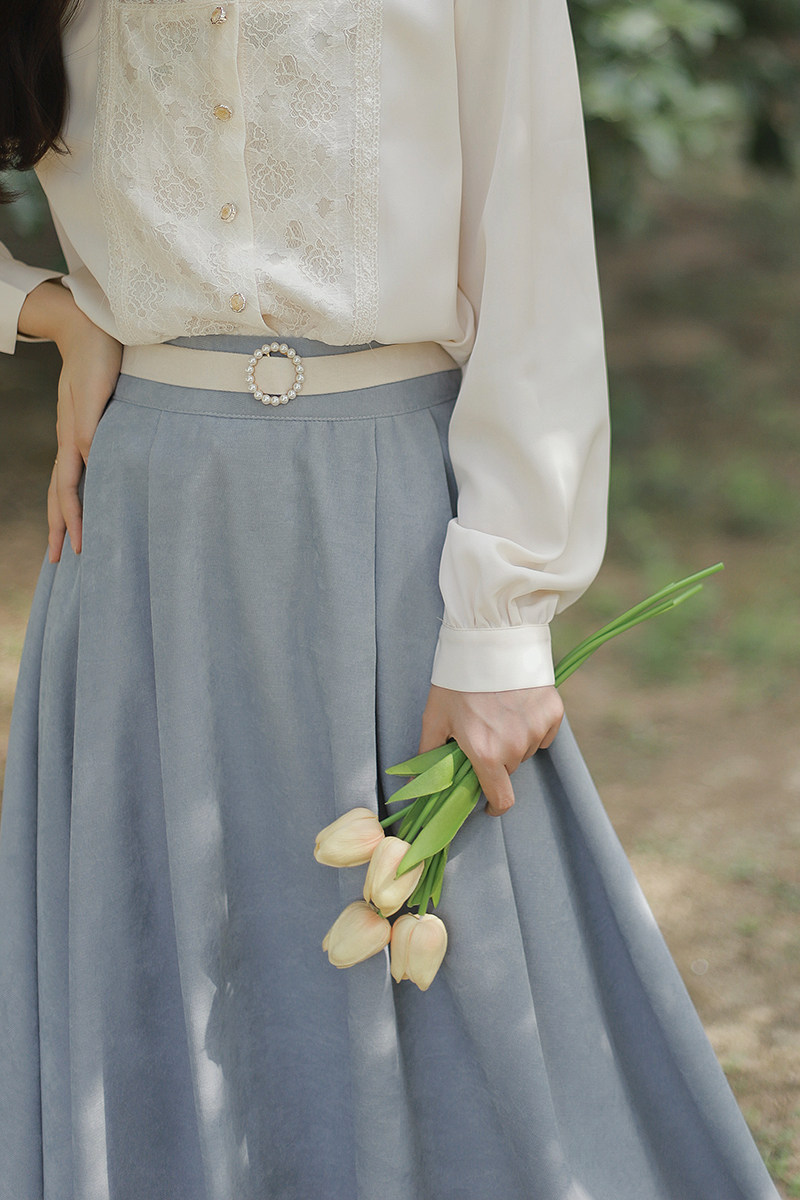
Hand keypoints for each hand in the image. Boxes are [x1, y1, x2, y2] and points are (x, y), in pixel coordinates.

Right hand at [19, 283, 123, 561]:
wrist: (91, 328)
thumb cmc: (99, 358)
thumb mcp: (96, 393)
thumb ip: (91, 428)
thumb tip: (87, 461)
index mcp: (72, 439)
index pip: (67, 490)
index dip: (72, 521)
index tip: (79, 549)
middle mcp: (70, 441)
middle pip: (58, 494)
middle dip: (59, 528)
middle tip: (60, 561)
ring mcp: (76, 435)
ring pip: (65, 483)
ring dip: (65, 513)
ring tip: (68, 538)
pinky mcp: (88, 427)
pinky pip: (79, 469)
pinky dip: (78, 490)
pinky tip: (88, 496)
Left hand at [417, 683, 563, 815]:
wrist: (489, 639)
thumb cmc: (457, 679)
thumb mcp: (435, 716)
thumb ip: (428, 753)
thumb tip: (415, 782)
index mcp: (486, 754)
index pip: (501, 798)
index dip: (494, 805)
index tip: (488, 803)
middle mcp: (515, 747)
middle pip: (509, 769)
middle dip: (496, 759)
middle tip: (483, 733)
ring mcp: (536, 729)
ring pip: (527, 749)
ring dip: (514, 741)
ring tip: (498, 712)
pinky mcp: (553, 712)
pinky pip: (544, 732)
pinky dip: (532, 725)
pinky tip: (517, 705)